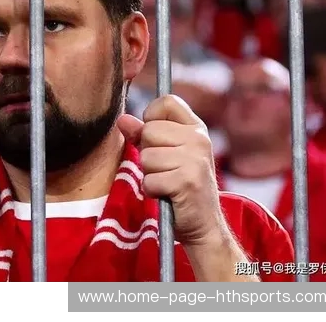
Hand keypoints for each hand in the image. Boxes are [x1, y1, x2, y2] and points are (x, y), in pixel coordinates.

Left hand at [117, 94, 226, 247]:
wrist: (203, 224)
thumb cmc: (180, 185)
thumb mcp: (166, 154)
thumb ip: (143, 134)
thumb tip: (122, 119)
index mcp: (196, 128)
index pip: (167, 101)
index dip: (151, 116)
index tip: (155, 137)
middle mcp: (199, 139)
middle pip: (149, 130)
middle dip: (147, 152)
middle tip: (165, 168)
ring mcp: (195, 160)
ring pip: (147, 156)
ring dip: (150, 174)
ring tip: (166, 182)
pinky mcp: (187, 181)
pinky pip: (150, 179)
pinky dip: (152, 190)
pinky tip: (167, 194)